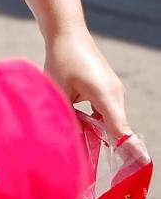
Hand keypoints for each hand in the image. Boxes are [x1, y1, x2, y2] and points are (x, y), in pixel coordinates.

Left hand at [43, 29, 148, 163]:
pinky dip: (97, 120)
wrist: (69, 34)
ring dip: (99, 131)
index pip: (121, 129)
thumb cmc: (61, 60)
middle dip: (109, 146)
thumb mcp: (58, 90)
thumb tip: (71, 139)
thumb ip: (66, 115)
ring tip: (82, 142)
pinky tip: (81, 122)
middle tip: (93, 162)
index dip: (130, 148)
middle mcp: (115, 94)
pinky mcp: (109, 88)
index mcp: (105, 95)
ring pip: (111, 120)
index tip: (141, 164)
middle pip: (117, 128)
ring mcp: (114, 91)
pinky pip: (107, 111)